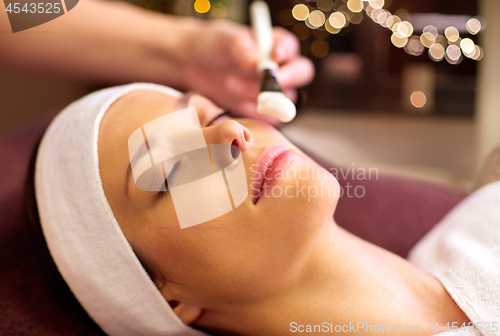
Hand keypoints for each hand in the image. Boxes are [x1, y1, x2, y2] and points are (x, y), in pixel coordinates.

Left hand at [180, 19, 314, 123]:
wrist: (195, 66)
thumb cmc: (214, 46)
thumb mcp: (224, 40)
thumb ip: (241, 47)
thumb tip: (256, 62)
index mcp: (276, 44)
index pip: (290, 48)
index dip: (285, 53)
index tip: (273, 57)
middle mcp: (282, 68)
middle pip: (301, 74)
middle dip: (286, 79)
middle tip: (265, 82)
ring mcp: (275, 91)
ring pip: (284, 98)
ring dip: (261, 95)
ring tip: (230, 84)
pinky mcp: (264, 110)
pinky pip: (271, 117)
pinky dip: (256, 113)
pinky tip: (237, 104)